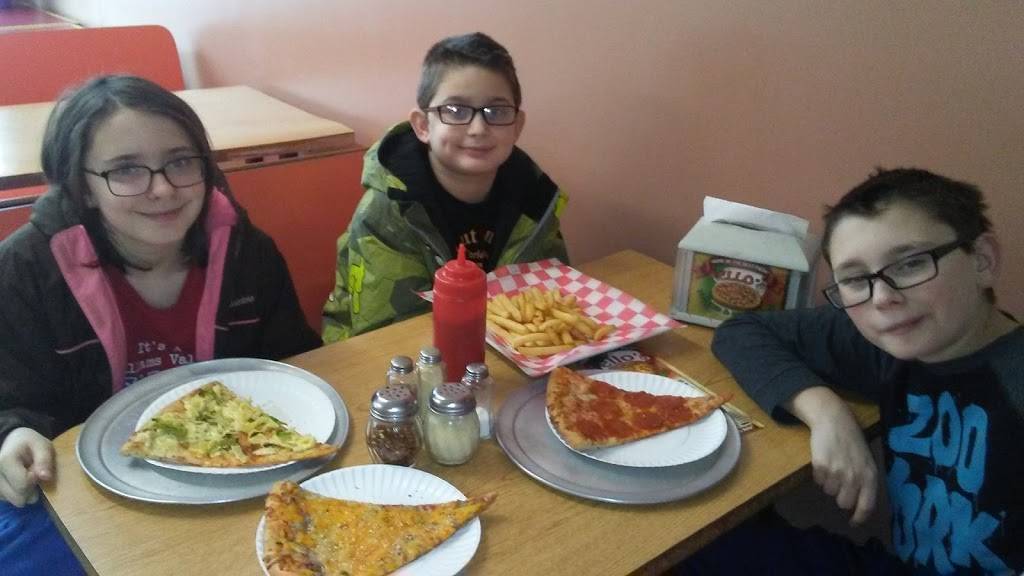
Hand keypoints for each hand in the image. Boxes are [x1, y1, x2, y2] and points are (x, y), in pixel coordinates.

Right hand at [0, 427, 54, 506]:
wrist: (13, 442)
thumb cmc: (29, 443)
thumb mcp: (42, 445)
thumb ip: (44, 459)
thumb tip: (45, 477)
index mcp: (4, 461)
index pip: (23, 484)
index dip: (35, 479)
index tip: (37, 469)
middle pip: (18, 497)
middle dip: (31, 489)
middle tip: (33, 474)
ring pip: (15, 501)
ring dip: (25, 492)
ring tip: (26, 476)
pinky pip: (10, 500)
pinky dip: (18, 493)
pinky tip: (19, 481)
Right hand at [786, 387, 877, 524]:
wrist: (834, 420)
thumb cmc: (852, 442)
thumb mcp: (866, 461)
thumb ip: (865, 482)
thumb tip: (859, 506)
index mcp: (870, 476)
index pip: (866, 506)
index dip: (859, 517)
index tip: (852, 522)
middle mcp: (855, 476)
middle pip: (844, 502)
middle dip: (840, 495)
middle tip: (839, 482)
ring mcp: (837, 472)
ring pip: (828, 492)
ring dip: (829, 483)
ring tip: (832, 466)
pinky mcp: (821, 466)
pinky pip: (818, 481)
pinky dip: (819, 475)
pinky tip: (824, 461)